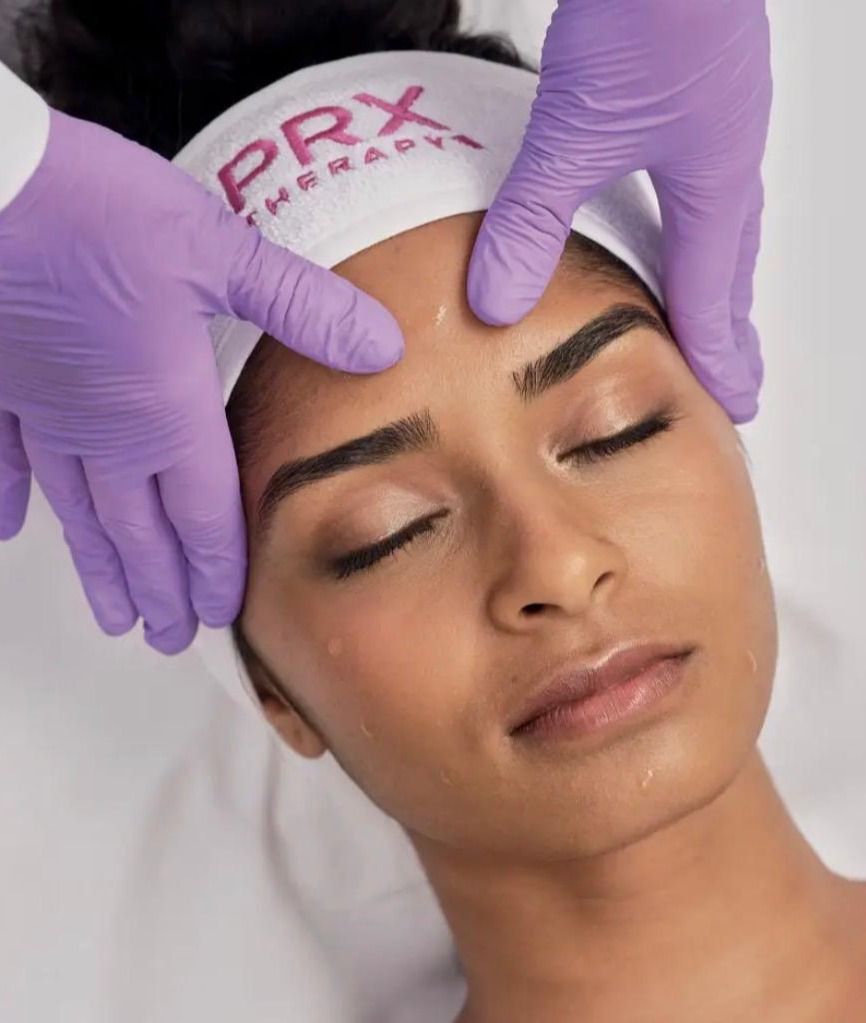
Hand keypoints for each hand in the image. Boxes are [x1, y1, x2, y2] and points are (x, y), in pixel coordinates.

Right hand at [0, 110, 402, 653]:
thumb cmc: (92, 213)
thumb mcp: (219, 250)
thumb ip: (302, 306)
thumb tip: (381, 342)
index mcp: (165, 410)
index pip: (201, 515)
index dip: (213, 569)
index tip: (215, 616)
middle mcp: (105, 429)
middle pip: (139, 532)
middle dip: (159, 589)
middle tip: (166, 638)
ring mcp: (46, 412)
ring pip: (80, 513)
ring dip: (101, 568)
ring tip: (113, 616)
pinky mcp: (1, 383)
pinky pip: (8, 459)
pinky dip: (14, 496)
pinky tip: (16, 526)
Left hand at [468, 0, 771, 422]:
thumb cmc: (650, 14)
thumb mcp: (575, 133)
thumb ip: (533, 220)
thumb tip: (496, 303)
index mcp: (714, 186)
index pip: (710, 298)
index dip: (714, 355)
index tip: (730, 401)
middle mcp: (728, 159)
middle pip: (733, 265)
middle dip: (730, 325)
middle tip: (738, 372)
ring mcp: (720, 121)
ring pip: (725, 223)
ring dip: (717, 274)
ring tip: (708, 308)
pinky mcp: (698, 87)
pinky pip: (706, 181)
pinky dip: (695, 219)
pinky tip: (671, 209)